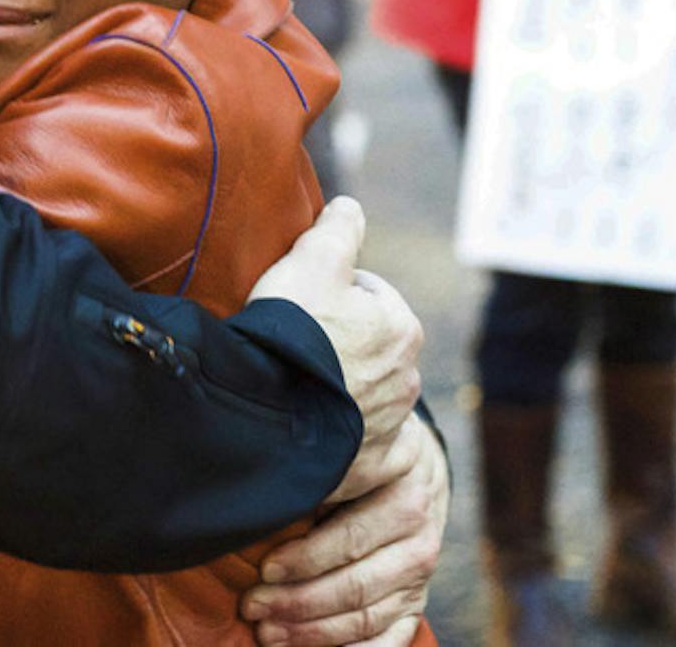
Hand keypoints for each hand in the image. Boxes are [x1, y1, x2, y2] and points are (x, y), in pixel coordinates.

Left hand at [240, 414, 447, 645]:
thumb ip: (319, 477)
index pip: (350, 535)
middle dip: (297, 600)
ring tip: (266, 632)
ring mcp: (422, 574)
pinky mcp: (418, 602)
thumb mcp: (348, 453)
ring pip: (365, 615)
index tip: (264, 567)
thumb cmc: (361, 461)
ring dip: (312, 632)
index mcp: (403, 491)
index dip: (304, 556)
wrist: (415, 470)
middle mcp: (419, 536)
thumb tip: (264, 503)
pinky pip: (391, 639)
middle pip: (354, 583)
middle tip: (251, 604)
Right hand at [248, 198, 423, 447]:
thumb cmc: (292, 332)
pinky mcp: (369, 468)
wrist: (267, 414)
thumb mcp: (312, 259)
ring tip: (294, 387)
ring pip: (367, 398)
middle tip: (294, 346)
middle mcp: (407, 380)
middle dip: (341, 345)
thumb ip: (338, 228)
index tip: (300, 305)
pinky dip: (349, 442)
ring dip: (340, 391)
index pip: (370, 296)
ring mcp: (390, 428)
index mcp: (402, 328)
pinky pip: (365, 451)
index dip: (330, 294)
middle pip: (370, 349)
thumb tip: (350, 208)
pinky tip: (317, 431)